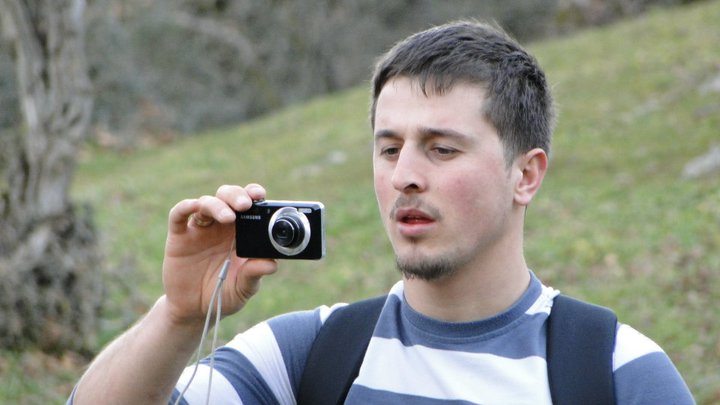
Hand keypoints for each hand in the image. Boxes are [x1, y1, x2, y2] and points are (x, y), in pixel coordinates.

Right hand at [161, 184, 277, 326]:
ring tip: (228, 217)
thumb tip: (271, 264)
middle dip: (237, 195)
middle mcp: (220, 225)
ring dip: (217, 205)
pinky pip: (179, 215)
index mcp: (241, 231)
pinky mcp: (179, 237)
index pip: (248, 204)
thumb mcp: (243, 288)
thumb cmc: (223, 294)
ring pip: (206, 202)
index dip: (253, 194)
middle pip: (227, 196)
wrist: (195, 310)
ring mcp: (199, 229)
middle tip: (245, 205)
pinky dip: (185, 207)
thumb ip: (254, 274)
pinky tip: (194, 206)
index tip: (260, 195)